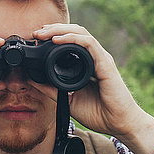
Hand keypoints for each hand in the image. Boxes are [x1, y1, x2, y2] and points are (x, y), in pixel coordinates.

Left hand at [33, 24, 153, 153]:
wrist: (120, 124)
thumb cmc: (99, 112)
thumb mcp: (68, 99)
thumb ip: (52, 89)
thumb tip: (32, 80)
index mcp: (86, 63)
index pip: (70, 40)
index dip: (53, 35)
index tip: (36, 38)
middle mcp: (94, 57)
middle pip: (74, 32)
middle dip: (53, 28)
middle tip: (36, 32)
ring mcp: (100, 58)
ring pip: (80, 33)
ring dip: (60, 29)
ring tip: (44, 32)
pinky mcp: (105, 63)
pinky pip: (89, 44)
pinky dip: (72, 38)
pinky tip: (58, 40)